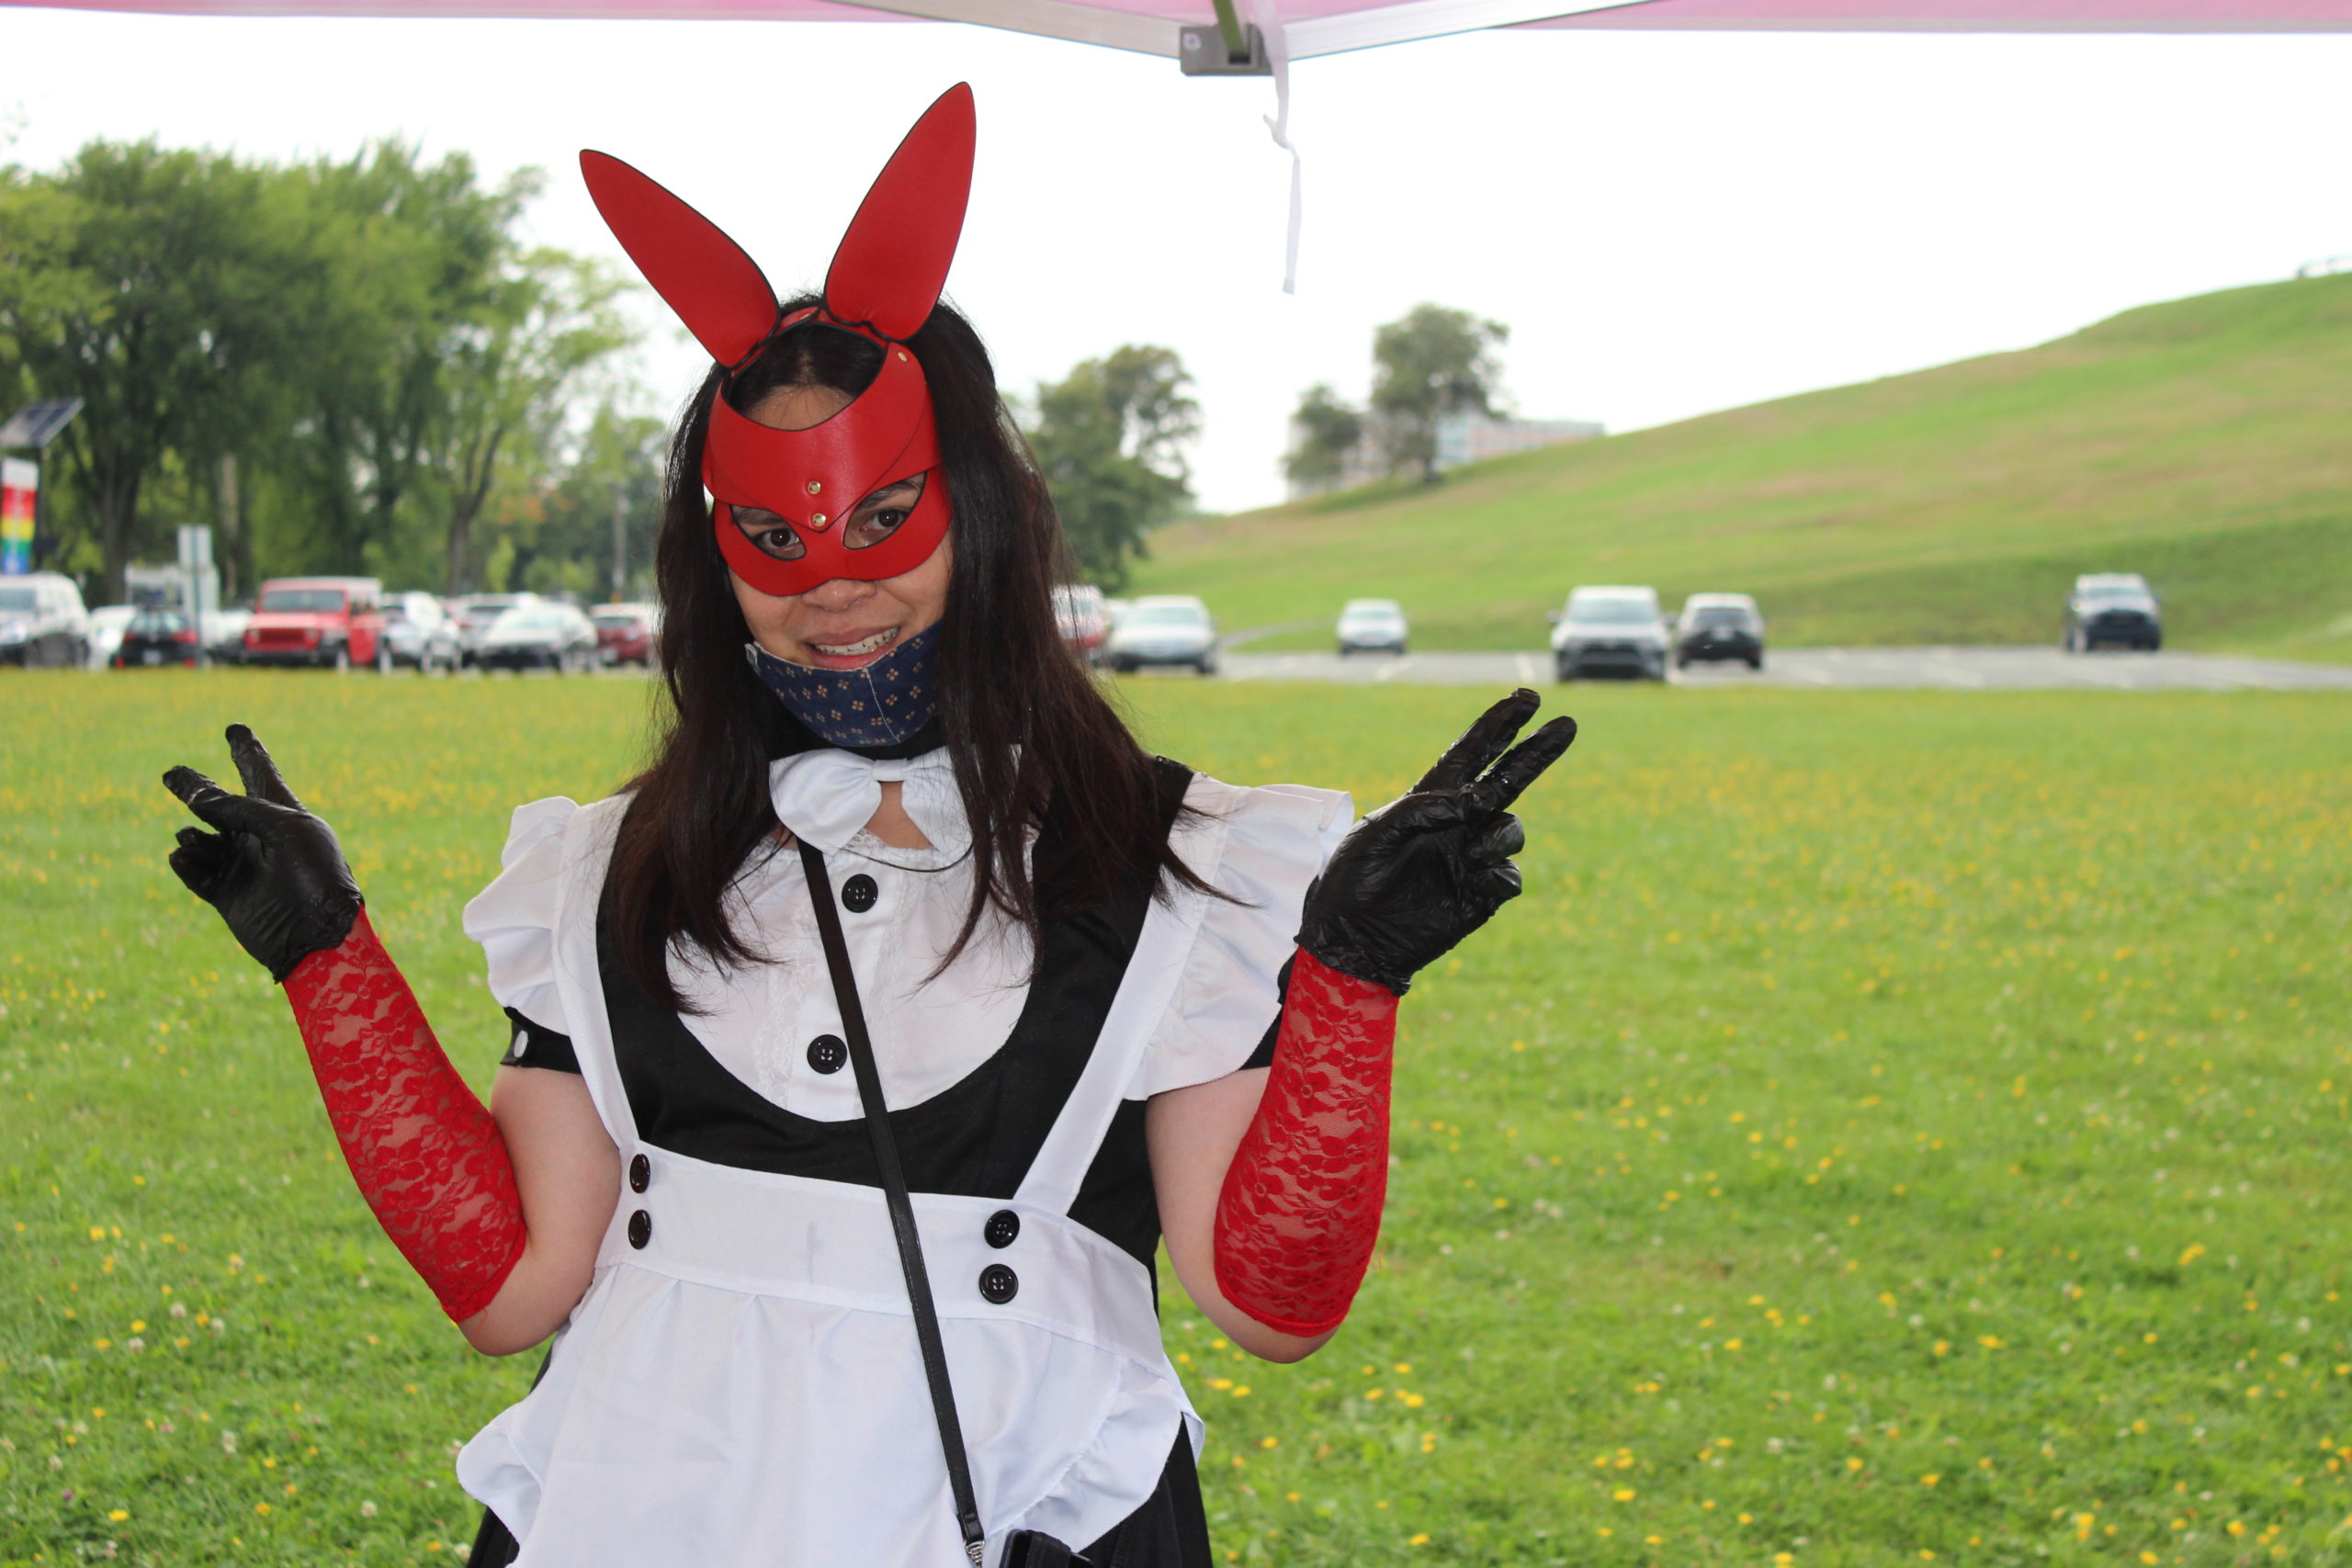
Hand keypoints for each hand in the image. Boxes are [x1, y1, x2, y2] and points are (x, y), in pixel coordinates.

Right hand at [162, 725, 362, 981]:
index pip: (261, 774)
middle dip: (196, 789)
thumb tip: (197, 800)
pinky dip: (186, 863)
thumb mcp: (285, 828)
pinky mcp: (227, 894)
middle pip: (220, 805)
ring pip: (201, 839)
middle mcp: (261, 837)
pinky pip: (196, 872)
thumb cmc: (314, 874)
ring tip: (192, 838)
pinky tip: (184, 855)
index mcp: (285, 815)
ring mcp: (242, 865)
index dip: (247, 751)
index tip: (236, 728)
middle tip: (172, 773)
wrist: (316, 933)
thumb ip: (241, 809)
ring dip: (192, 836)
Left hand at [1297, 689, 1574, 994]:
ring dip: (1500, 833)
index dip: (1499, 725)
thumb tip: (1474, 800)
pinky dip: (1498, 871)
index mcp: (1430, 799)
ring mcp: (1472, 857)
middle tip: (1566, 724)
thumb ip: (1421, 808)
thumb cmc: (1353, 879)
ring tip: (1472, 852)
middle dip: (1536, 752)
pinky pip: (1509, 875)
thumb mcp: (1374, 832)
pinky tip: (1475, 876)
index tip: (1527, 698)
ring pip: (1512, 828)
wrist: (1353, 938)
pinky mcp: (1481, 893)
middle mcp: (1458, 823)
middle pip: (1508, 779)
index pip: (1472, 754)